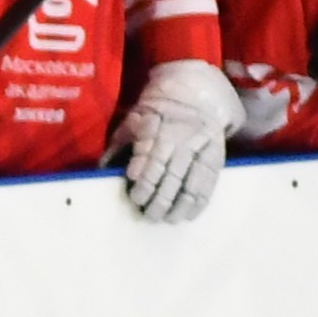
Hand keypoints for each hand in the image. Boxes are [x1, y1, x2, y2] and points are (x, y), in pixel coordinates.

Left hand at [107, 56, 238, 222]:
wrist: (195, 97)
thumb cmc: (156, 115)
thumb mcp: (134, 121)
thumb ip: (119, 145)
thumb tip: (102, 170)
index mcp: (160, 127)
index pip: (153, 156)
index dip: (145, 177)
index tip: (135, 196)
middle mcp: (183, 138)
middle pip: (172, 173)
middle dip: (159, 198)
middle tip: (148, 214)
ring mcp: (202, 148)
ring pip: (191, 181)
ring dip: (179, 205)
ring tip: (167, 219)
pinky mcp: (216, 157)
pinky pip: (208, 183)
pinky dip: (199, 202)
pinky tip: (188, 215)